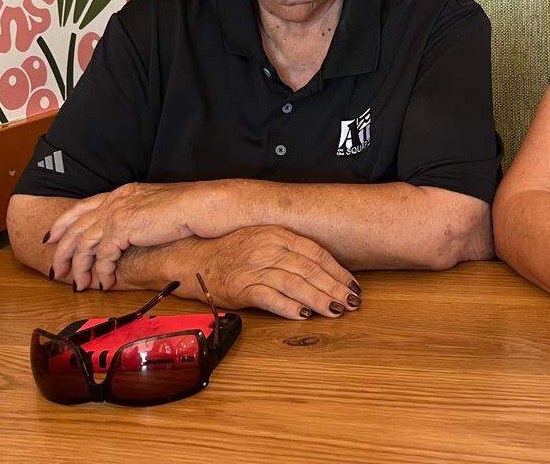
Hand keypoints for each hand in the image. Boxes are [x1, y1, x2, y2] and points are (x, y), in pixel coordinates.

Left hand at [47, 181, 235, 289]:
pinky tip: (105, 284)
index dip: (63, 223)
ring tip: (79, 285)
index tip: (52, 238)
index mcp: (120, 193)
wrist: (198, 206)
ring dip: (80, 268)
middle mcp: (114, 201)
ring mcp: (116, 213)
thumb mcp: (152, 207)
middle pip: (75, 228)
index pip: (81, 207)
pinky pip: (104, 257)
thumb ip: (134, 214)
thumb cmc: (185, 209)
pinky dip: (102, 273)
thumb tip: (127, 232)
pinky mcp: (122, 229)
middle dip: (62, 252)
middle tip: (56, 270)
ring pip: (84, 245)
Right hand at [184, 225, 361, 319]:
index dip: (338, 271)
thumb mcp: (265, 240)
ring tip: (337, 310)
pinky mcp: (242, 287)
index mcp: (278, 234)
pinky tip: (305, 315)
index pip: (317, 253)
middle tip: (353, 302)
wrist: (195, 259)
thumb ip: (292, 251)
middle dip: (336, 288)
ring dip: (320, 299)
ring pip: (295, 284)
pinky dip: (289, 307)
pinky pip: (270, 298)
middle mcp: (268, 248)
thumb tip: (326, 270)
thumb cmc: (234, 251)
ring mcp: (255, 268)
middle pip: (311, 270)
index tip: (353, 285)